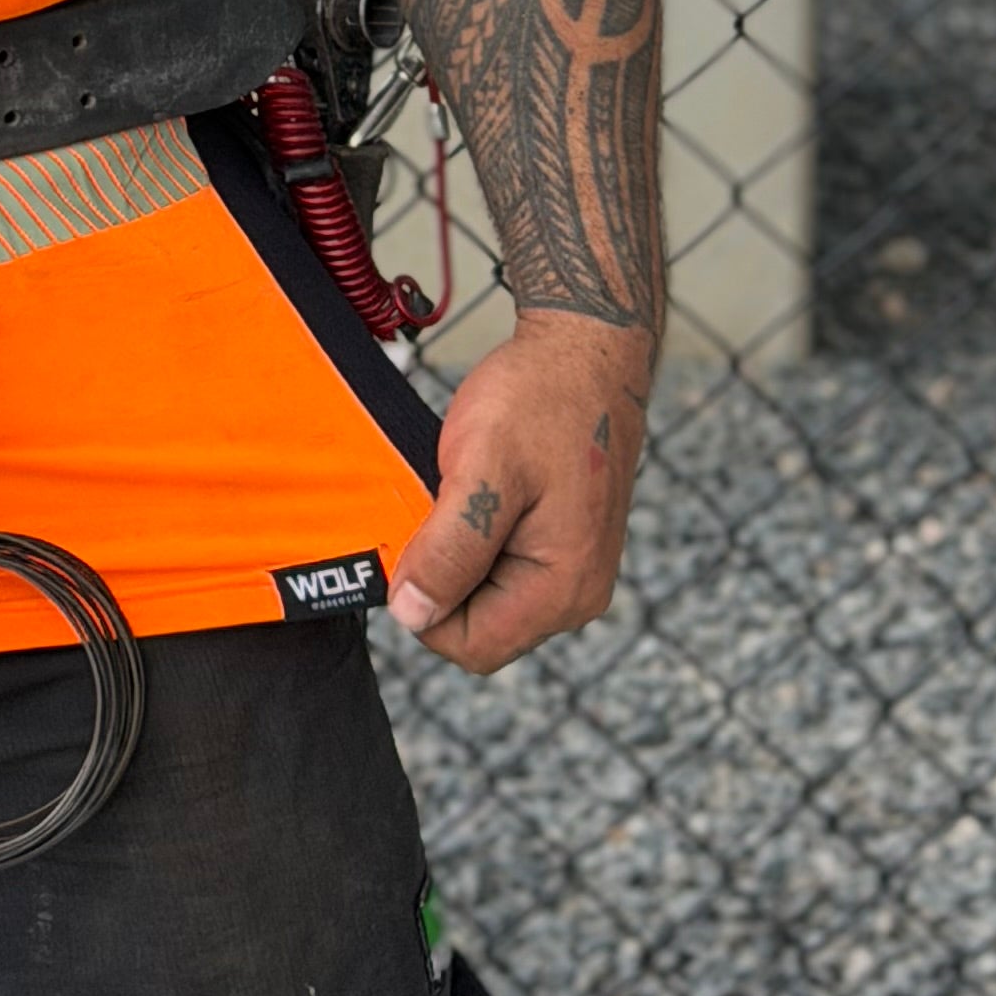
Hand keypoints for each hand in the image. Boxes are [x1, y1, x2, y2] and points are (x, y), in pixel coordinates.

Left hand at [384, 311, 648, 672]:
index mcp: (563, 589)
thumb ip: (449, 549)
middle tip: (438, 501)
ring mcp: (570, 571)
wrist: (585, 349)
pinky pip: (498, 567)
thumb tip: (410, 615)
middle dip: (441, 574)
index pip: (470, 645)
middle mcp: (575, 594)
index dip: (423, 603)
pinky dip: (472, 535)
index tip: (412, 537)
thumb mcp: (483, 467)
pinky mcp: (560, 546)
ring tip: (460, 489)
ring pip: (483, 596)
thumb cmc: (541, 398)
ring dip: (454, 552)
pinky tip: (475, 488)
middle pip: (477, 627)